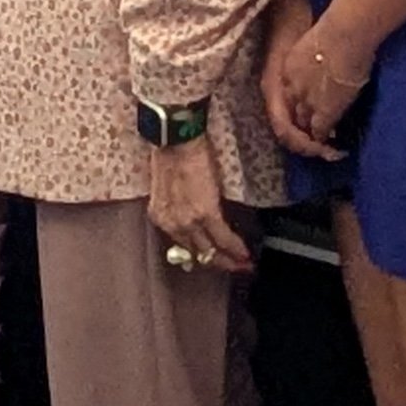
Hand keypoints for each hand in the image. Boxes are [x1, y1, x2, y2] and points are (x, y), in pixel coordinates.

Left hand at [142, 134, 252, 275]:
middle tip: (234, 267)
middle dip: (217, 262)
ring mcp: (188, 221)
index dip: (200, 254)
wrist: (176, 137)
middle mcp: (172, 224)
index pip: (182, 244)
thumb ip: (178, 205)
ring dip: (229, 260)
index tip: (213, 257)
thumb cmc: (172, 152)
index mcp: (160, 216)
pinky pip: (223, 237)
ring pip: (210, 250)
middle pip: (196, 253)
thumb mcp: (168, 185)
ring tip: (244, 264)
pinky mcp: (206, 213)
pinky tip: (245, 253)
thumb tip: (194, 212)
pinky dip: (235, 248)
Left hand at [262, 7, 367, 159]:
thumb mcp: (314, 44)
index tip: (310, 112)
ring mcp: (306, 102)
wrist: (344, 35)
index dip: (297, 107)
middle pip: (289, 115)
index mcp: (286, 69)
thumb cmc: (336, 30)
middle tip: (314, 136)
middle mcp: (290, 88)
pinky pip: (319, 133)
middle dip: (300, 126)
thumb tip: (328, 62)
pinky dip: (324, 142)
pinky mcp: (323, 112)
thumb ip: (316, 59)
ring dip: (311, 138)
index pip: (286, 97)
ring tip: (324, 147)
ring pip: (302, 127)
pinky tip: (334, 147)